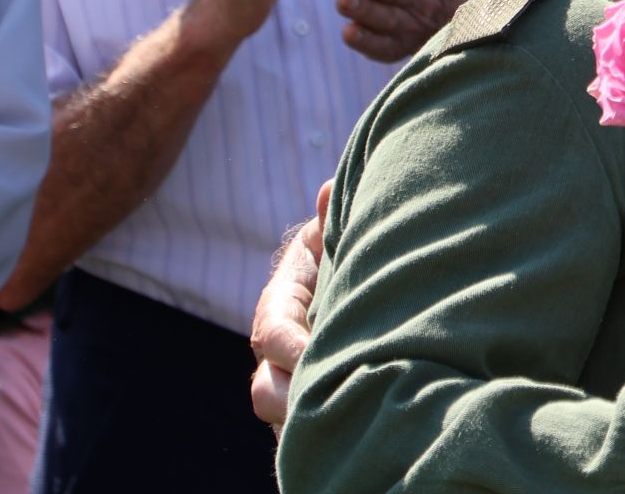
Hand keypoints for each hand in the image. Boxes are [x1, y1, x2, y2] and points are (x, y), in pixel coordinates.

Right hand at [250, 179, 331, 429]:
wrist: (347, 273)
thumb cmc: (341, 249)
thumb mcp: (335, 231)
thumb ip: (330, 217)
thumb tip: (326, 191)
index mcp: (278, 307)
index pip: (271, 335)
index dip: (293, 350)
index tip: (321, 357)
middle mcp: (276, 349)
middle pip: (266, 390)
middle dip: (293, 399)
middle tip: (339, 400)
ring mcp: (290, 377)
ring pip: (282, 414)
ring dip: (307, 421)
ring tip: (349, 421)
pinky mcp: (309, 396)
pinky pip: (305, 427)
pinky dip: (322, 433)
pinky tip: (358, 432)